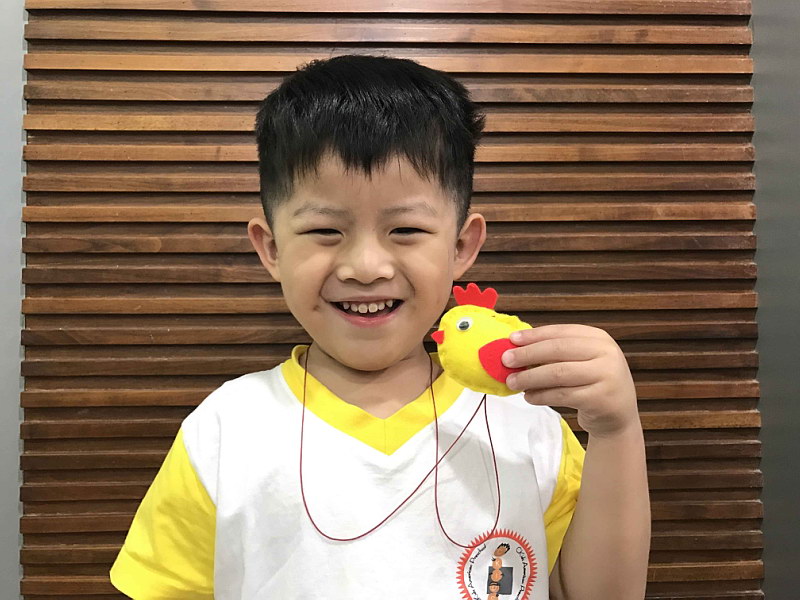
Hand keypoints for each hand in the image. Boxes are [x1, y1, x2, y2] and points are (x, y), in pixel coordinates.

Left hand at [502, 324, 639, 438]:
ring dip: (530, 377)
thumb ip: (556, 353)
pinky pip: (562, 395)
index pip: (560, 332)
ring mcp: (606, 376)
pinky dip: (541, 395)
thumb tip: (516, 348)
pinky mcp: (601, 399)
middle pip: (558, 349)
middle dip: (528, 354)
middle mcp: (606, 353)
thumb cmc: (591, 384)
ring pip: (558, 373)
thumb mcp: (581, 362)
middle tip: (506, 361)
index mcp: (598, 338)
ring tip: (512, 382)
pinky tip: (529, 397)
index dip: (534, 335)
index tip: (511, 339)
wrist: (617, 416)